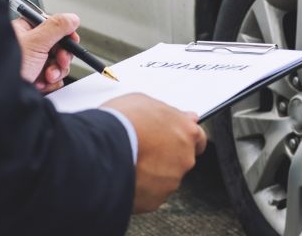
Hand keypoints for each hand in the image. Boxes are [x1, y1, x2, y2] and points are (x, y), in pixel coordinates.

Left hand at [12, 13, 78, 92]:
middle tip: (59, 61)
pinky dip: (51, 83)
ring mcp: (33, 63)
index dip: (65, 35)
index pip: (53, 26)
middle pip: (59, 47)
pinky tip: (40, 84)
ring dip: (56, 72)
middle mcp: (29, 46)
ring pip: (58, 64)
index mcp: (26, 30)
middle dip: (60, 58)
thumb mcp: (35, 42)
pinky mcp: (35, 79)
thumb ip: (56, 27)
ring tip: (45, 77)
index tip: (72, 41)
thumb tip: (72, 18)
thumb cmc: (4, 68)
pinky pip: (54, 78)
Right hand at [102, 93, 207, 212]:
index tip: (175, 139)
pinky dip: (140, 188)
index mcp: (186, 132)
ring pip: (164, 178)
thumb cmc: (122, 122)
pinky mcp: (155, 199)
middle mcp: (184, 158)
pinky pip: (150, 194)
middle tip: (144, 149)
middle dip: (165, 156)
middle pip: (181, 159)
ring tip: (130, 162)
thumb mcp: (145, 102)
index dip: (184, 139)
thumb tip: (180, 116)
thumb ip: (169, 112)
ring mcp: (171, 181)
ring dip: (152, 173)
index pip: (198, 138)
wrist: (102, 150)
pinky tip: (126, 176)